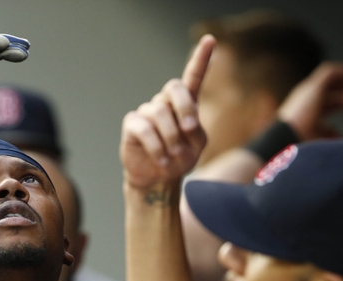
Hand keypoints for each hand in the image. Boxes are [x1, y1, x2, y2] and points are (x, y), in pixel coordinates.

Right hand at [120, 35, 214, 192]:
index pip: (193, 76)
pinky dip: (157, 147)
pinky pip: (145, 129)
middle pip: (174, 86)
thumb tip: (185, 123)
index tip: (210, 39)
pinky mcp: (132, 124)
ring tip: (174, 155)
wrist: (157, 179)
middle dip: (185, 107)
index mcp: (185, 103)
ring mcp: (147, 112)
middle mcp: (165, 102)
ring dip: (171, 137)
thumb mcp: (196, 145)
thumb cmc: (179, 159)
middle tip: (189, 130)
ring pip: (160, 113)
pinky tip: (162, 160)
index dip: (201, 58)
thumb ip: (196, 130)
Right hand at [278, 62, 342, 140]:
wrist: (288, 141)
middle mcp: (304, 98)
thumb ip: (329, 136)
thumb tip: (340, 137)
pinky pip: (332, 71)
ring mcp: (307, 90)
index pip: (325, 101)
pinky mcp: (313, 85)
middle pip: (328, 87)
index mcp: (304, 111)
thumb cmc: (302, 147)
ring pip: (330, 76)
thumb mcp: (320, 142)